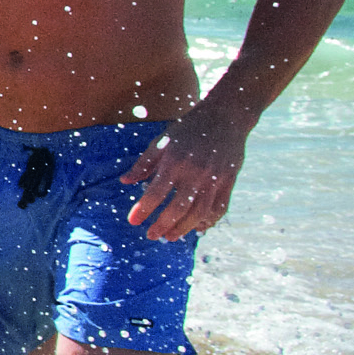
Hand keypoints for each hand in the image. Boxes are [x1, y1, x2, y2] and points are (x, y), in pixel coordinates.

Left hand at [122, 102, 247, 239]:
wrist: (225, 117)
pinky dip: (209, 221)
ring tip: (169, 237)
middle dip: (163, 225)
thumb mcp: (162, 141)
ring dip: (183, 228)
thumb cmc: (188, 129)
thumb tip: (124, 181)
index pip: (156, 192)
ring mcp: (215, 179)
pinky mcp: (229, 181)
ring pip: (200, 212)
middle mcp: (195, 173)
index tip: (132, 221)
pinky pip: (220, 207)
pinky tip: (197, 228)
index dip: (143, 209)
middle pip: (179, 207)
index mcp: (175, 161)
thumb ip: (144, 163)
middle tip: (151, 235)